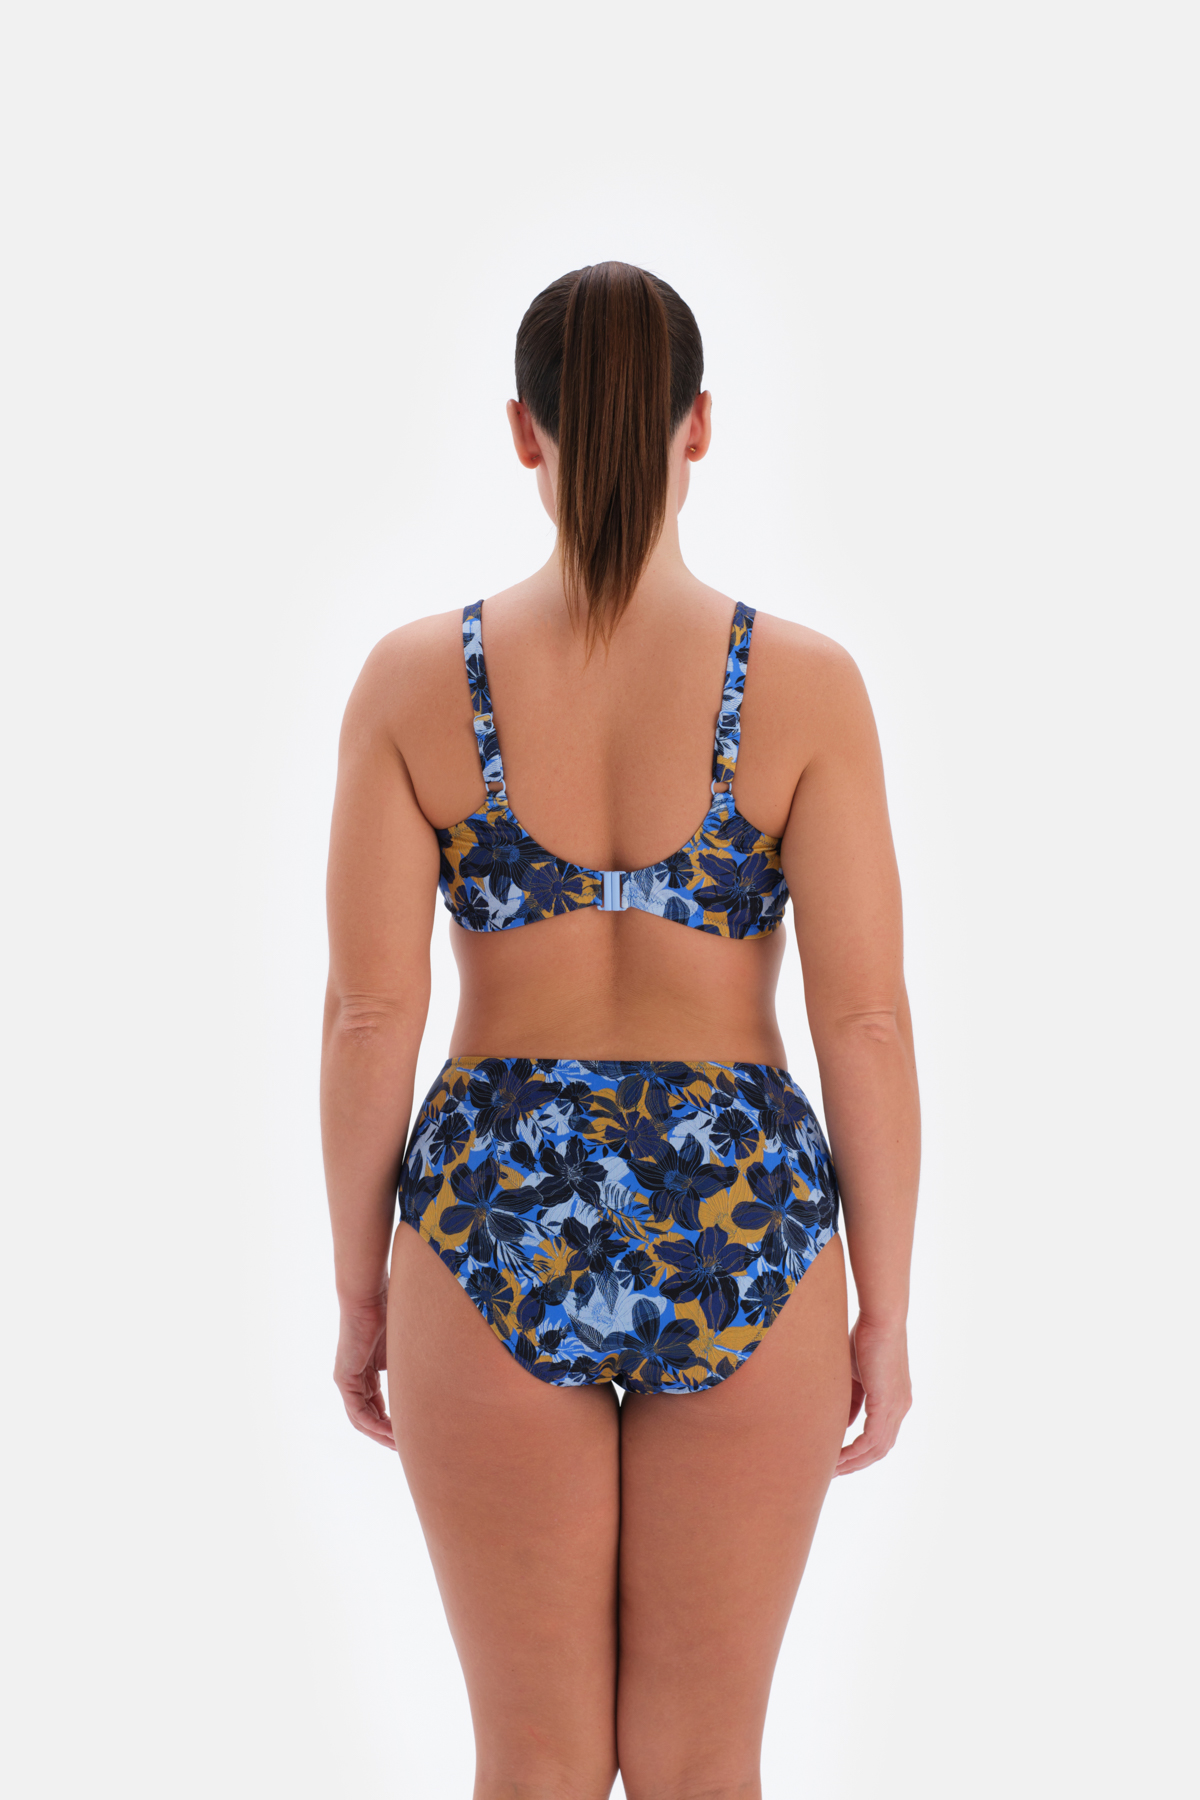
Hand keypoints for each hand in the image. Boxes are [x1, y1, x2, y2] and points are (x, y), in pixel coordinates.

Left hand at [333, 1291, 395, 1450]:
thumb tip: (438, 1381)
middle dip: (387, 1434)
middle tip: (406, 1448)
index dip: (393, 1422)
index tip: (410, 1433)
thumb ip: (411, 1368)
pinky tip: (389, 1433)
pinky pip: (357, 1411)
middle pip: (369, 1416)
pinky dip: (373, 1425)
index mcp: (368, 1371)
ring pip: (362, 1419)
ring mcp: (348, 1379)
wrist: (370, 1296)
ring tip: (401, 1446)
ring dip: (381, 1434)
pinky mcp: (344, 1378)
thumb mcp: (404, 1349)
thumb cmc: (390, 1312)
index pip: (377, 1405)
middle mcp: (356, 1378)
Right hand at [835, 1312, 910, 1475]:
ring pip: (877, 1448)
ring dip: (854, 1461)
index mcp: (895, 1400)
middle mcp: (900, 1408)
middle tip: (833, 1471)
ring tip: (832, 1468)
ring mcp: (896, 1407)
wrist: (880, 1319)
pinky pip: (872, 1439)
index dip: (860, 1451)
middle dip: (857, 1462)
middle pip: (880, 1448)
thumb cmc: (865, 1338)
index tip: (839, 1458)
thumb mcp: (855, 1375)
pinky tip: (840, 1456)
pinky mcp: (887, 1403)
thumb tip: (843, 1424)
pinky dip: (856, 1451)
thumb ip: (852, 1399)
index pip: (879, 1436)